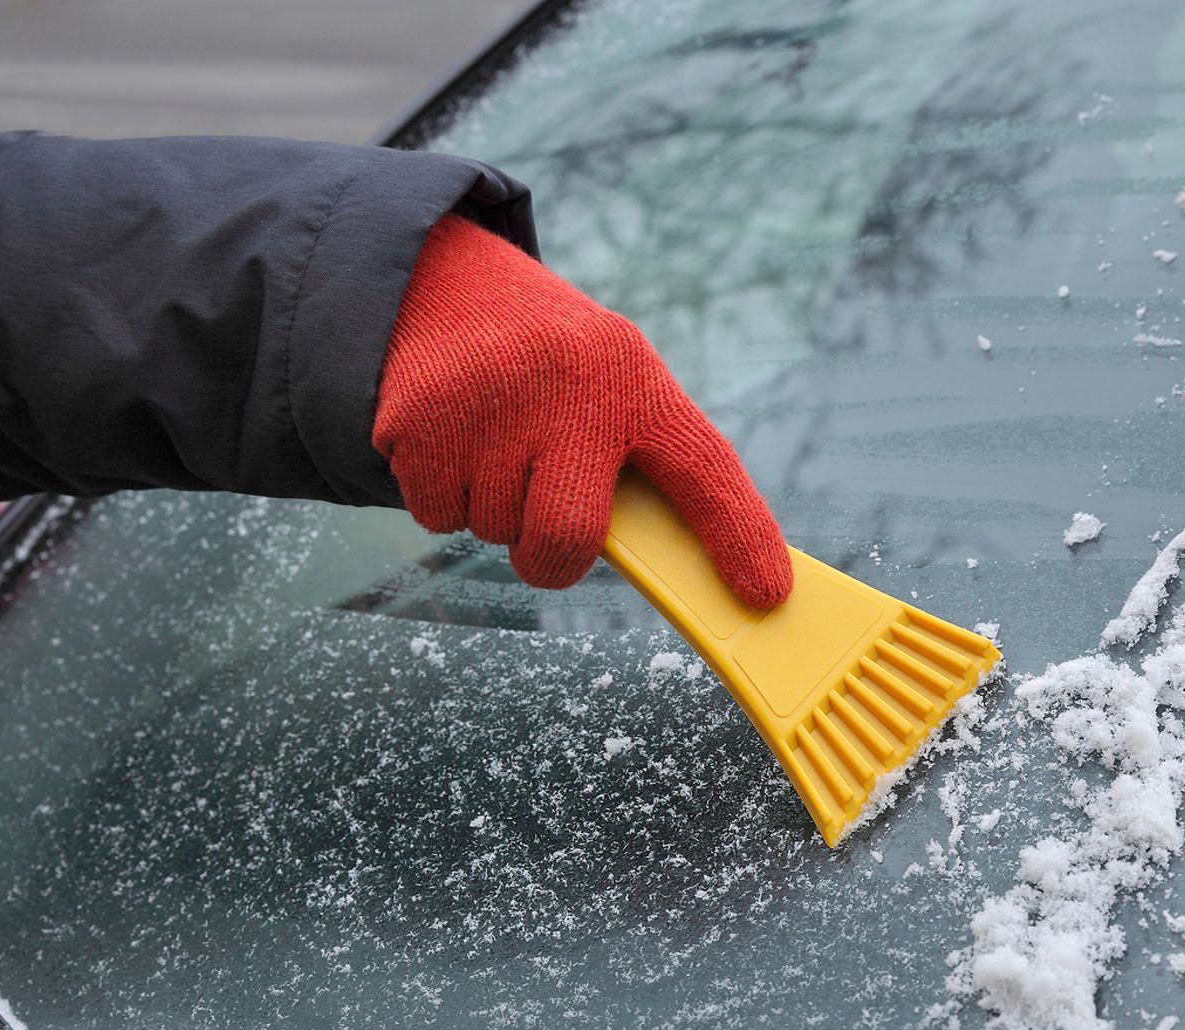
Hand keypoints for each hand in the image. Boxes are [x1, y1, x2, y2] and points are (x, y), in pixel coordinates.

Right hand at [373, 215, 792, 607]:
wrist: (437, 279)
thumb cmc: (545, 362)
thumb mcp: (608, 385)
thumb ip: (639, 465)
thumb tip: (677, 569)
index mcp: (632, 378)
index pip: (702, 465)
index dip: (739, 535)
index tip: (764, 595)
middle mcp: (569, 386)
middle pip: (569, 537)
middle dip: (551, 559)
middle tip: (542, 533)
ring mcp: (491, 402)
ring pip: (493, 530)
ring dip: (491, 511)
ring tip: (492, 443)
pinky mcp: (420, 420)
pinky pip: (436, 515)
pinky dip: (441, 497)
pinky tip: (451, 439)